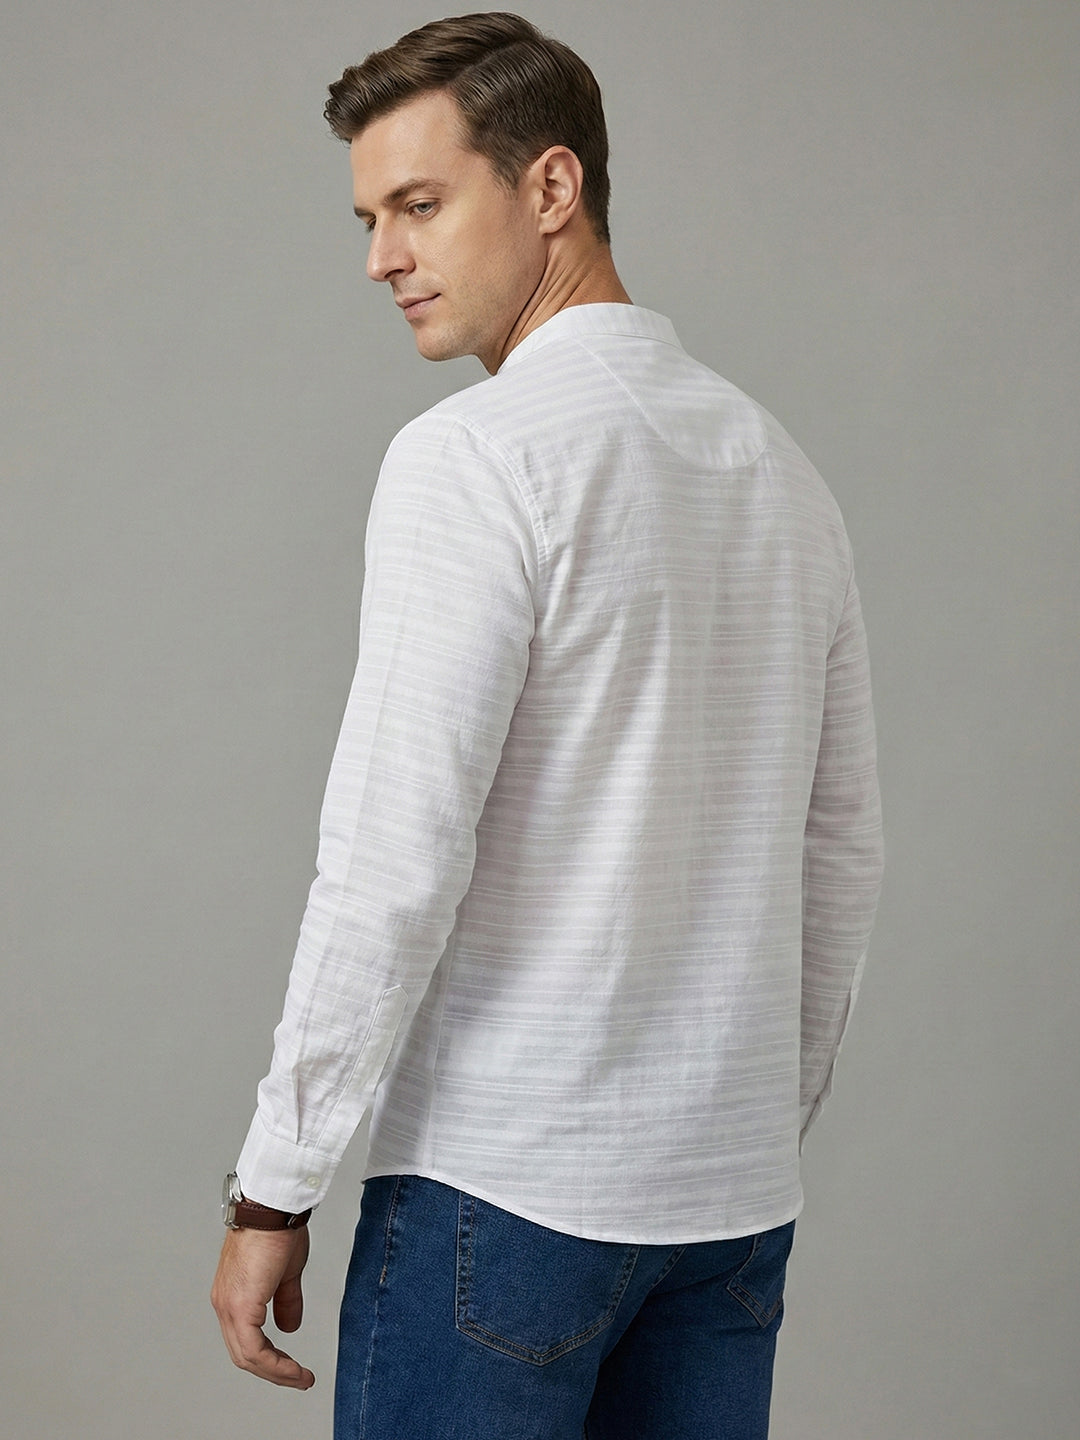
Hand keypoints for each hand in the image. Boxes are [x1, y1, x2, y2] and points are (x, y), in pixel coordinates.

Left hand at [211, 1224, 314, 1388]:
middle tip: (298, 1379)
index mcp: (234, 1295)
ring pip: (246, 1356)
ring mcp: (228, 1306)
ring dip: (275, 1372)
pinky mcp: (239, 1306)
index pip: (246, 1339)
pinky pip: (253, 1349)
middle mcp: (225, 1304)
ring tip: (299, 1378)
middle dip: (274, 1371)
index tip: (293, 1368)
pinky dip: (274, 1364)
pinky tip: (292, 1369)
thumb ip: (286, 1301)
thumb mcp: (286, 1272)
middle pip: (244, 1354)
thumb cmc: (277, 1229)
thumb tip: (289, 1327)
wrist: (272, 1208)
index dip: (270, 1359)